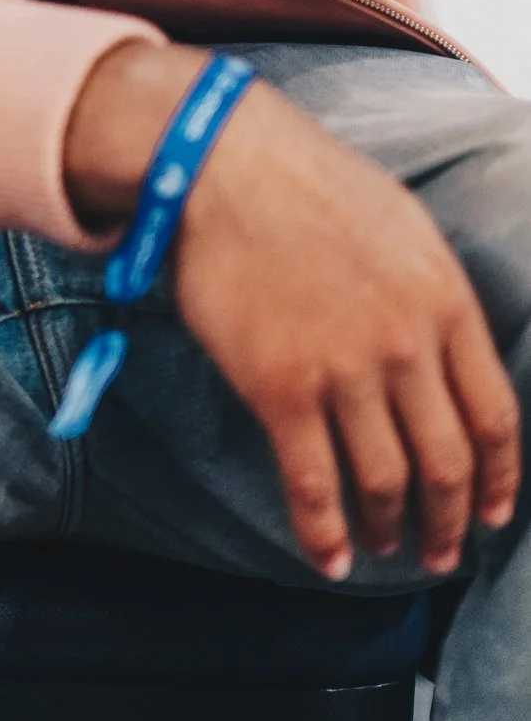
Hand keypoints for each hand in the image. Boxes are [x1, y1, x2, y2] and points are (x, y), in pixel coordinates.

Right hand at [66, 42, 518, 576]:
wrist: (221, 161)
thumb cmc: (309, 184)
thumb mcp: (406, 227)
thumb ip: (434, 298)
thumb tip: (446, 357)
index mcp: (445, 302)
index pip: (494, 418)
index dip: (498, 480)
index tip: (494, 514)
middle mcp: (405, 344)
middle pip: (446, 462)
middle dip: (451, 522)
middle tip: (442, 552)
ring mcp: (343, 368)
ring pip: (385, 482)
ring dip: (389, 531)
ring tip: (384, 551)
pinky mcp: (278, 385)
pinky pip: (312, 481)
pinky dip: (323, 533)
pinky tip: (327, 559)